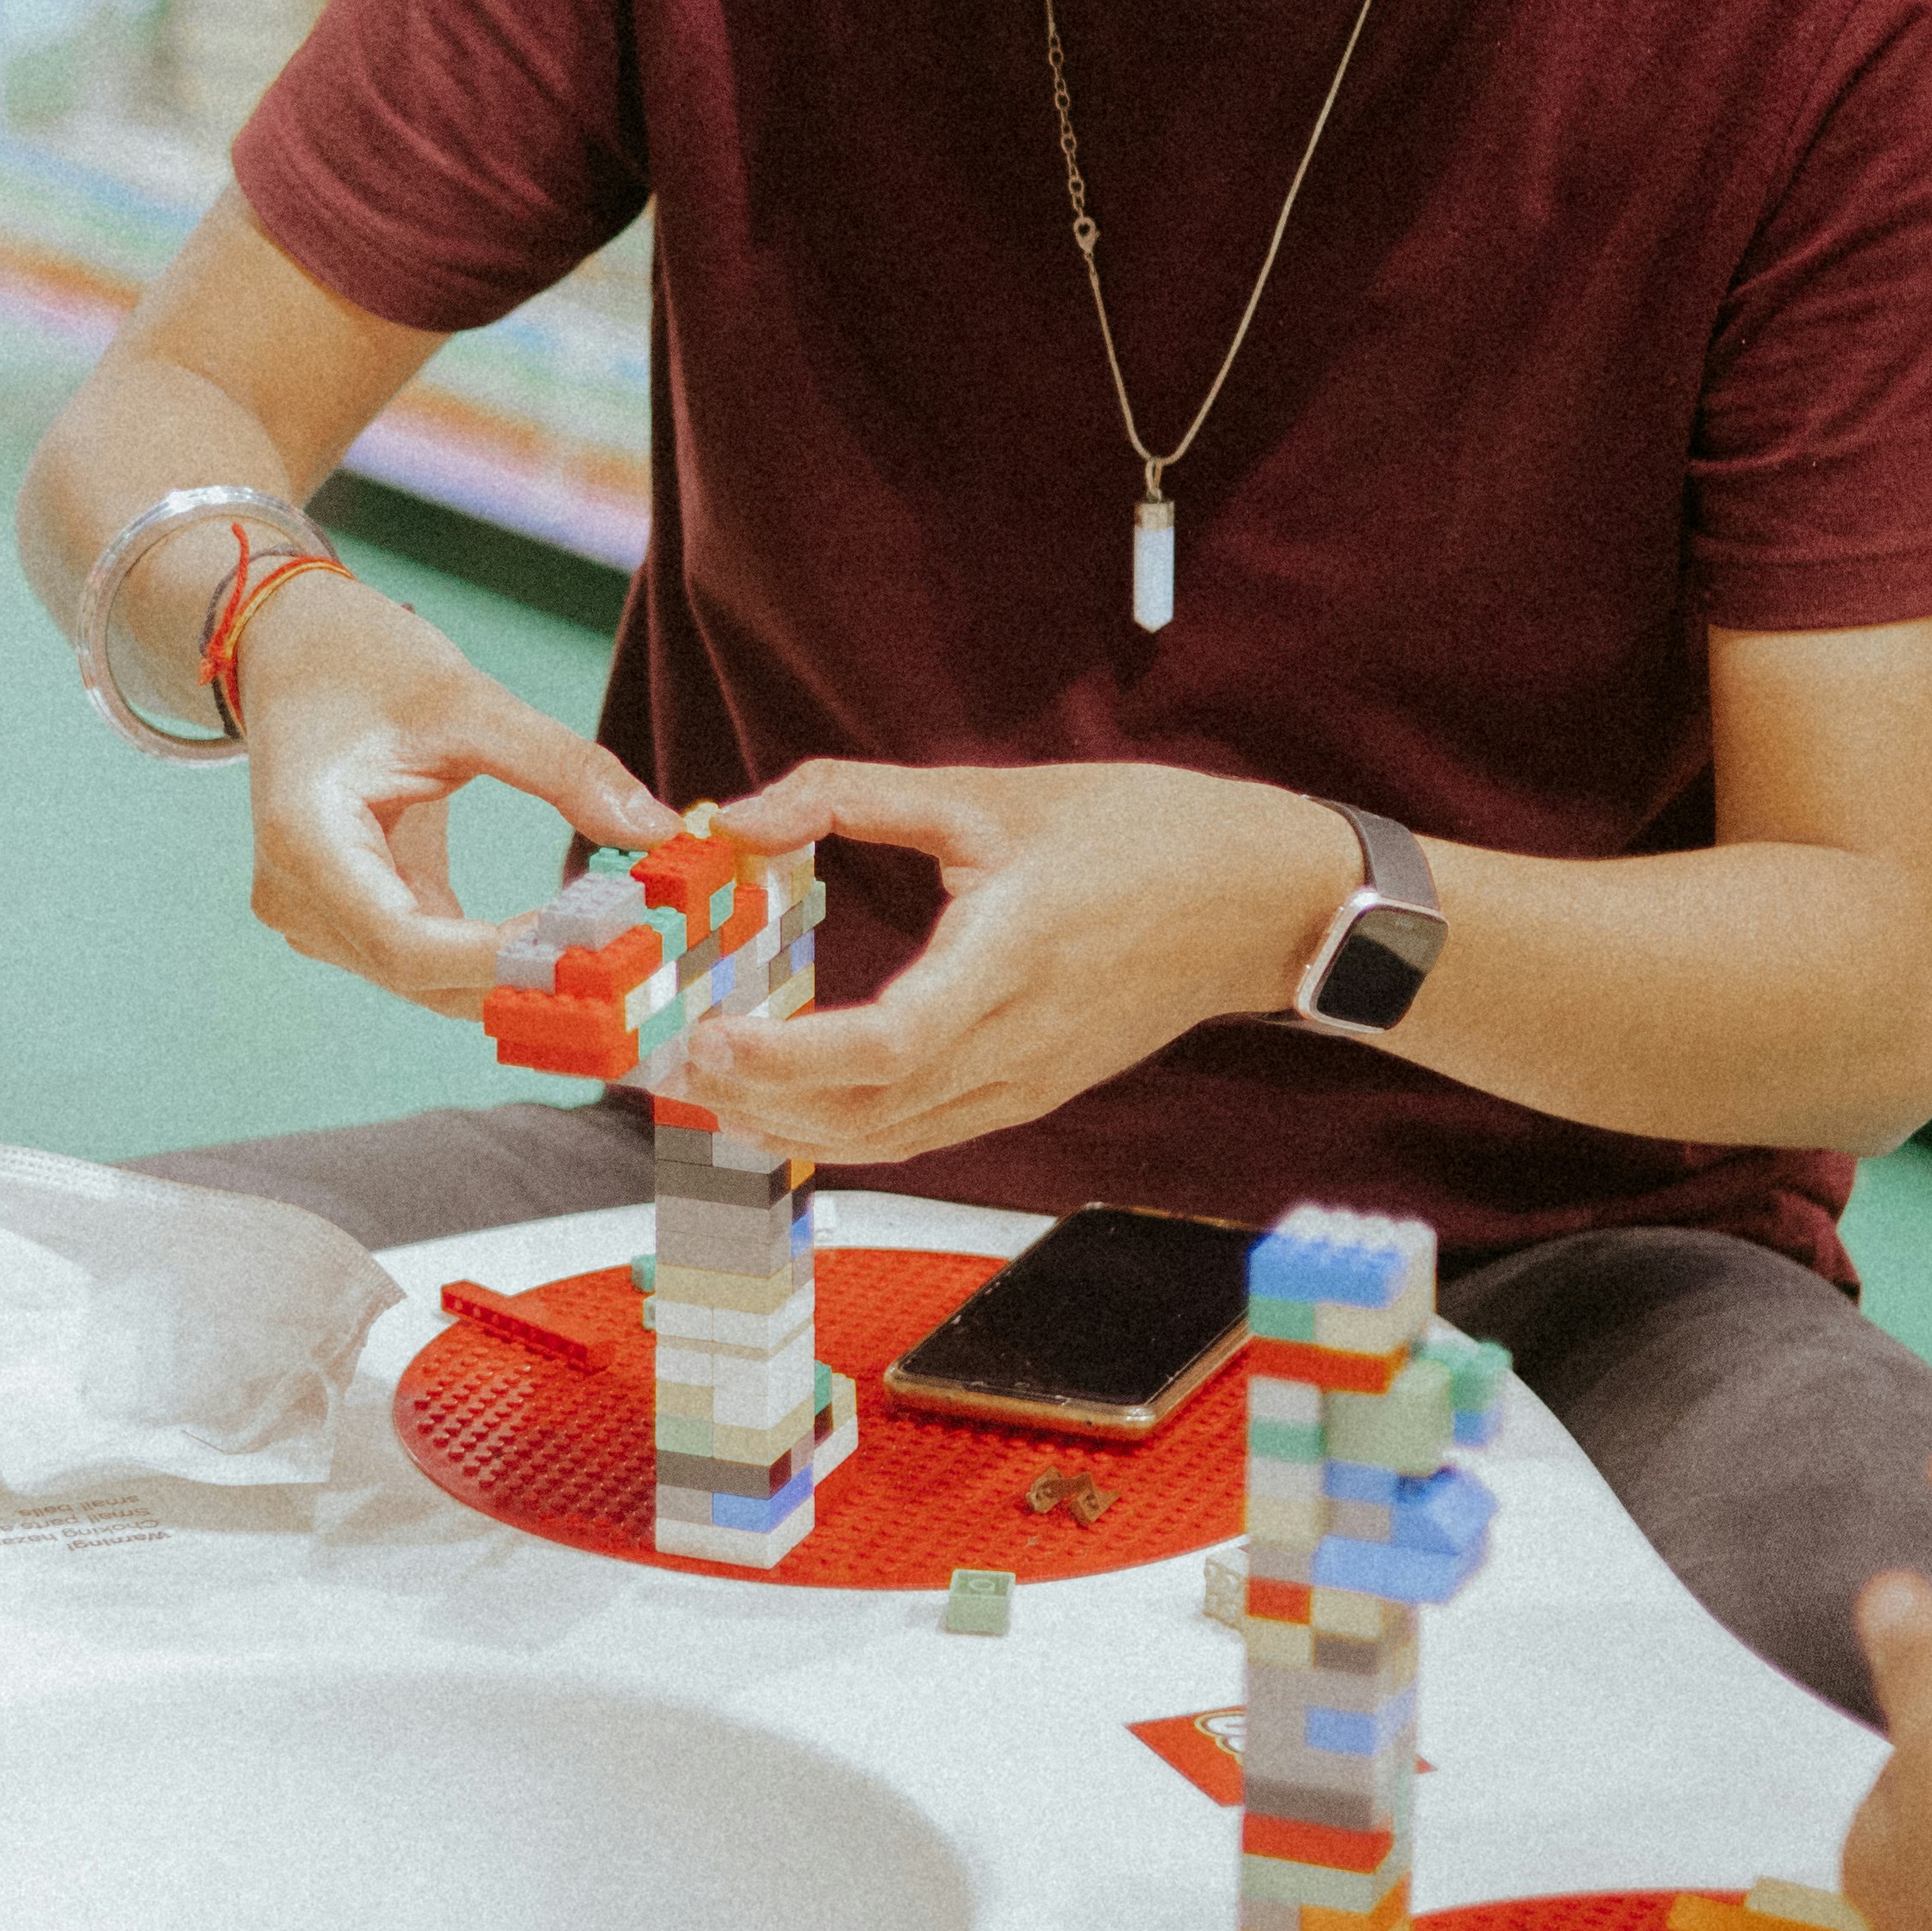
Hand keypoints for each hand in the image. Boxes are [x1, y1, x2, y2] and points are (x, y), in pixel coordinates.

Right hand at [234, 569, 672, 1010]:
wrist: (296, 651)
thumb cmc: (367, 663)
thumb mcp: (470, 701)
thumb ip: (563, 767)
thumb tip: (656, 829)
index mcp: (306, 839)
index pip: (406, 942)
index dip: (501, 959)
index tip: (591, 947)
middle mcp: (296, 896)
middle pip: (420, 974)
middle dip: (522, 973)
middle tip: (627, 957)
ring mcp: (314, 915)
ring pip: (427, 981)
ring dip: (513, 973)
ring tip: (607, 947)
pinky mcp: (346, 917)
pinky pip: (426, 958)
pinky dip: (492, 953)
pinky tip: (560, 937)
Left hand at [676, 762, 1354, 1158]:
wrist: (1262, 902)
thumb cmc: (1140, 833)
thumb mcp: (990, 792)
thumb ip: (850, 797)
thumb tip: (735, 814)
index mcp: (1009, 958)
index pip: (885, 1044)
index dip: (788, 1057)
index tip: (711, 1036)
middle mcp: (1016, 1043)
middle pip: (868, 1113)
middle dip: (756, 1102)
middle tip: (669, 1067)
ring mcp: (1028, 1083)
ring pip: (889, 1138)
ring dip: (789, 1127)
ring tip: (706, 1093)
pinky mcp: (1033, 1094)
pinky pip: (923, 1134)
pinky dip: (846, 1130)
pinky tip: (789, 1106)